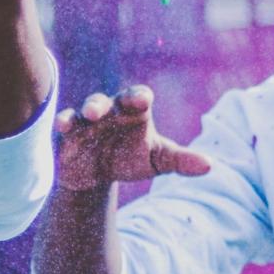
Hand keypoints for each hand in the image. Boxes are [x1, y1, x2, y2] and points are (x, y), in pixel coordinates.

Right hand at [53, 85, 212, 191]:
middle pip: (111, 99)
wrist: (98, 176)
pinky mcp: (68, 132)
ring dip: (90, 107)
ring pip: (87, 107)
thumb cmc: (130, 159)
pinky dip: (64, 121)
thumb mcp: (158, 160)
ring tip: (90, 114)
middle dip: (113, 100)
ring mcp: (87, 119)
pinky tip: (64, 126)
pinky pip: (65, 122)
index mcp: (134, 111)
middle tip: (117, 103)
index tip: (143, 101)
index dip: (139, 96)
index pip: (138, 97)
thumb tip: (210, 165)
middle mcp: (110, 110)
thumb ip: (181, 160)